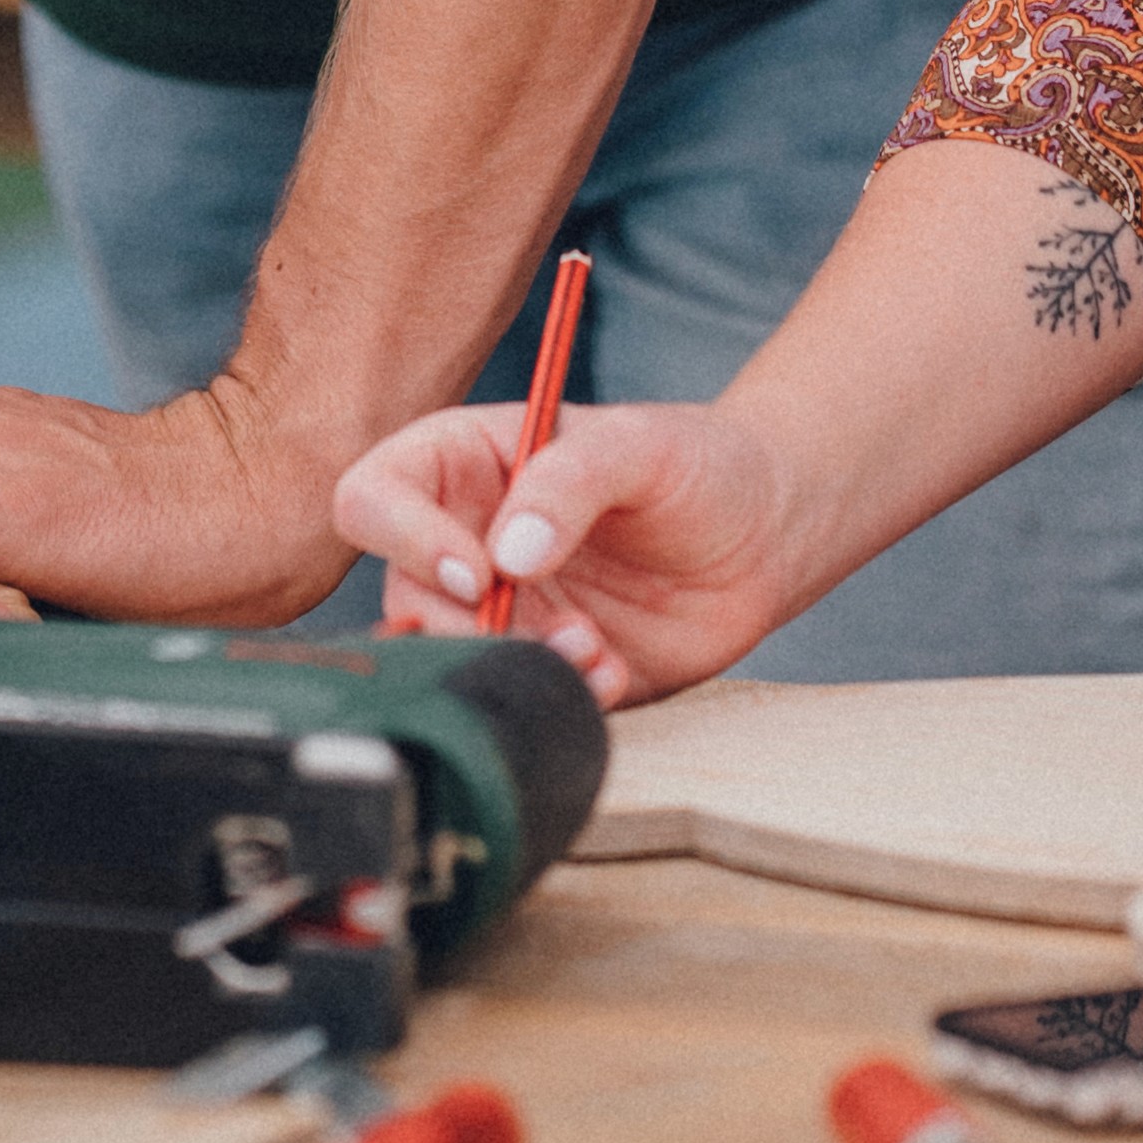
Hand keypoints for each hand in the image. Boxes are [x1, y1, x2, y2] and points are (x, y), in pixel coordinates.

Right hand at [331, 397, 805, 705]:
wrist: (767, 533)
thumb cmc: (698, 462)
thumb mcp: (637, 444)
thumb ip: (568, 481)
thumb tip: (507, 555)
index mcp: (466, 464)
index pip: (375, 496)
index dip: (405, 539)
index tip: (478, 573)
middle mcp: (468, 540)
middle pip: (405, 598)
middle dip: (464, 629)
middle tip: (548, 629)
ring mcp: (505, 611)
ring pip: (453, 660)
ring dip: (515, 668)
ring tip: (593, 650)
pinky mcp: (547, 665)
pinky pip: (521, 698)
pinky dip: (563, 697)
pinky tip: (615, 669)